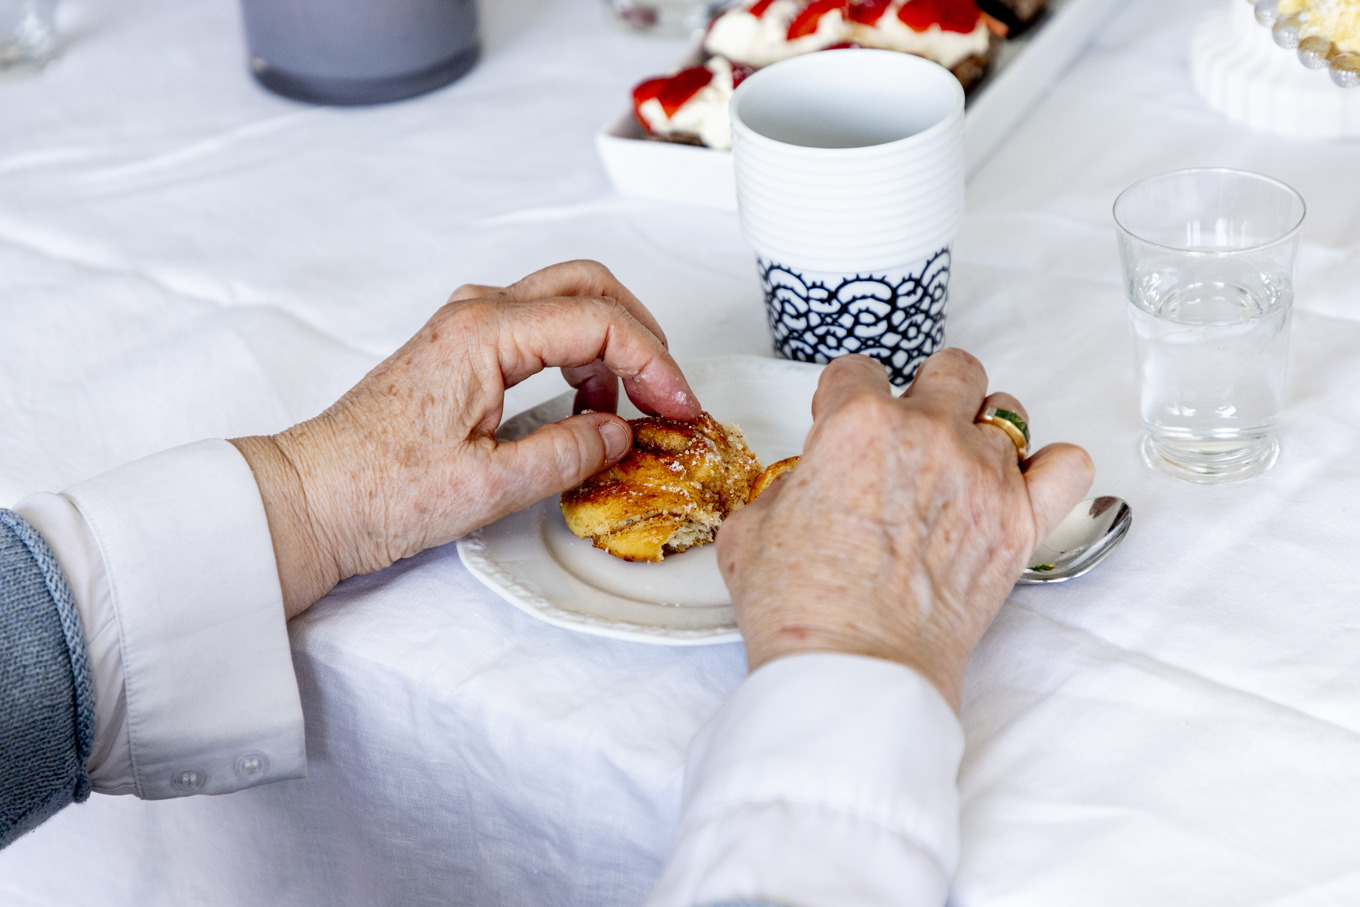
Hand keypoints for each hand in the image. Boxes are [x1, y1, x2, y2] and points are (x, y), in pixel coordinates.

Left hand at [231, 260, 699, 617]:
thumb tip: (621, 434)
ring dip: (610, 344)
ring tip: (627, 411)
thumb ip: (567, 454)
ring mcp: (465, 326)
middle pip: (588, 285)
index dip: (654, 364)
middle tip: (669, 392)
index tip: (680, 408)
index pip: (600, 323)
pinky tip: (583, 408)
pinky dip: (577, 355)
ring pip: (565, 301)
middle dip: (643, 333)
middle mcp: (476, 314)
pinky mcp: (461, 349)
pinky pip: (538, 327)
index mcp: (484, 335)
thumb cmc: (378, 492)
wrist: (310, 499)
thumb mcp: (488, 487)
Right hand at [716, 350, 1093, 710]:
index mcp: (858, 424)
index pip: (857, 371)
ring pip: (1006, 411)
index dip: (841, 398)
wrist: (855, 672)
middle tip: (904, 437)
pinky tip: (1022, 484)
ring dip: (979, 430)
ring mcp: (984, 476)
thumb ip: (787, 488)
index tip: (837, 423)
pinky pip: (1068, 466)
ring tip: (957, 467)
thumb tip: (806, 490)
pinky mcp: (1021, 524)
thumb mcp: (753, 529)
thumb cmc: (803, 610)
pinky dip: (1051, 467)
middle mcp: (929, 435)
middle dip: (923, 393)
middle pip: (949, 370)